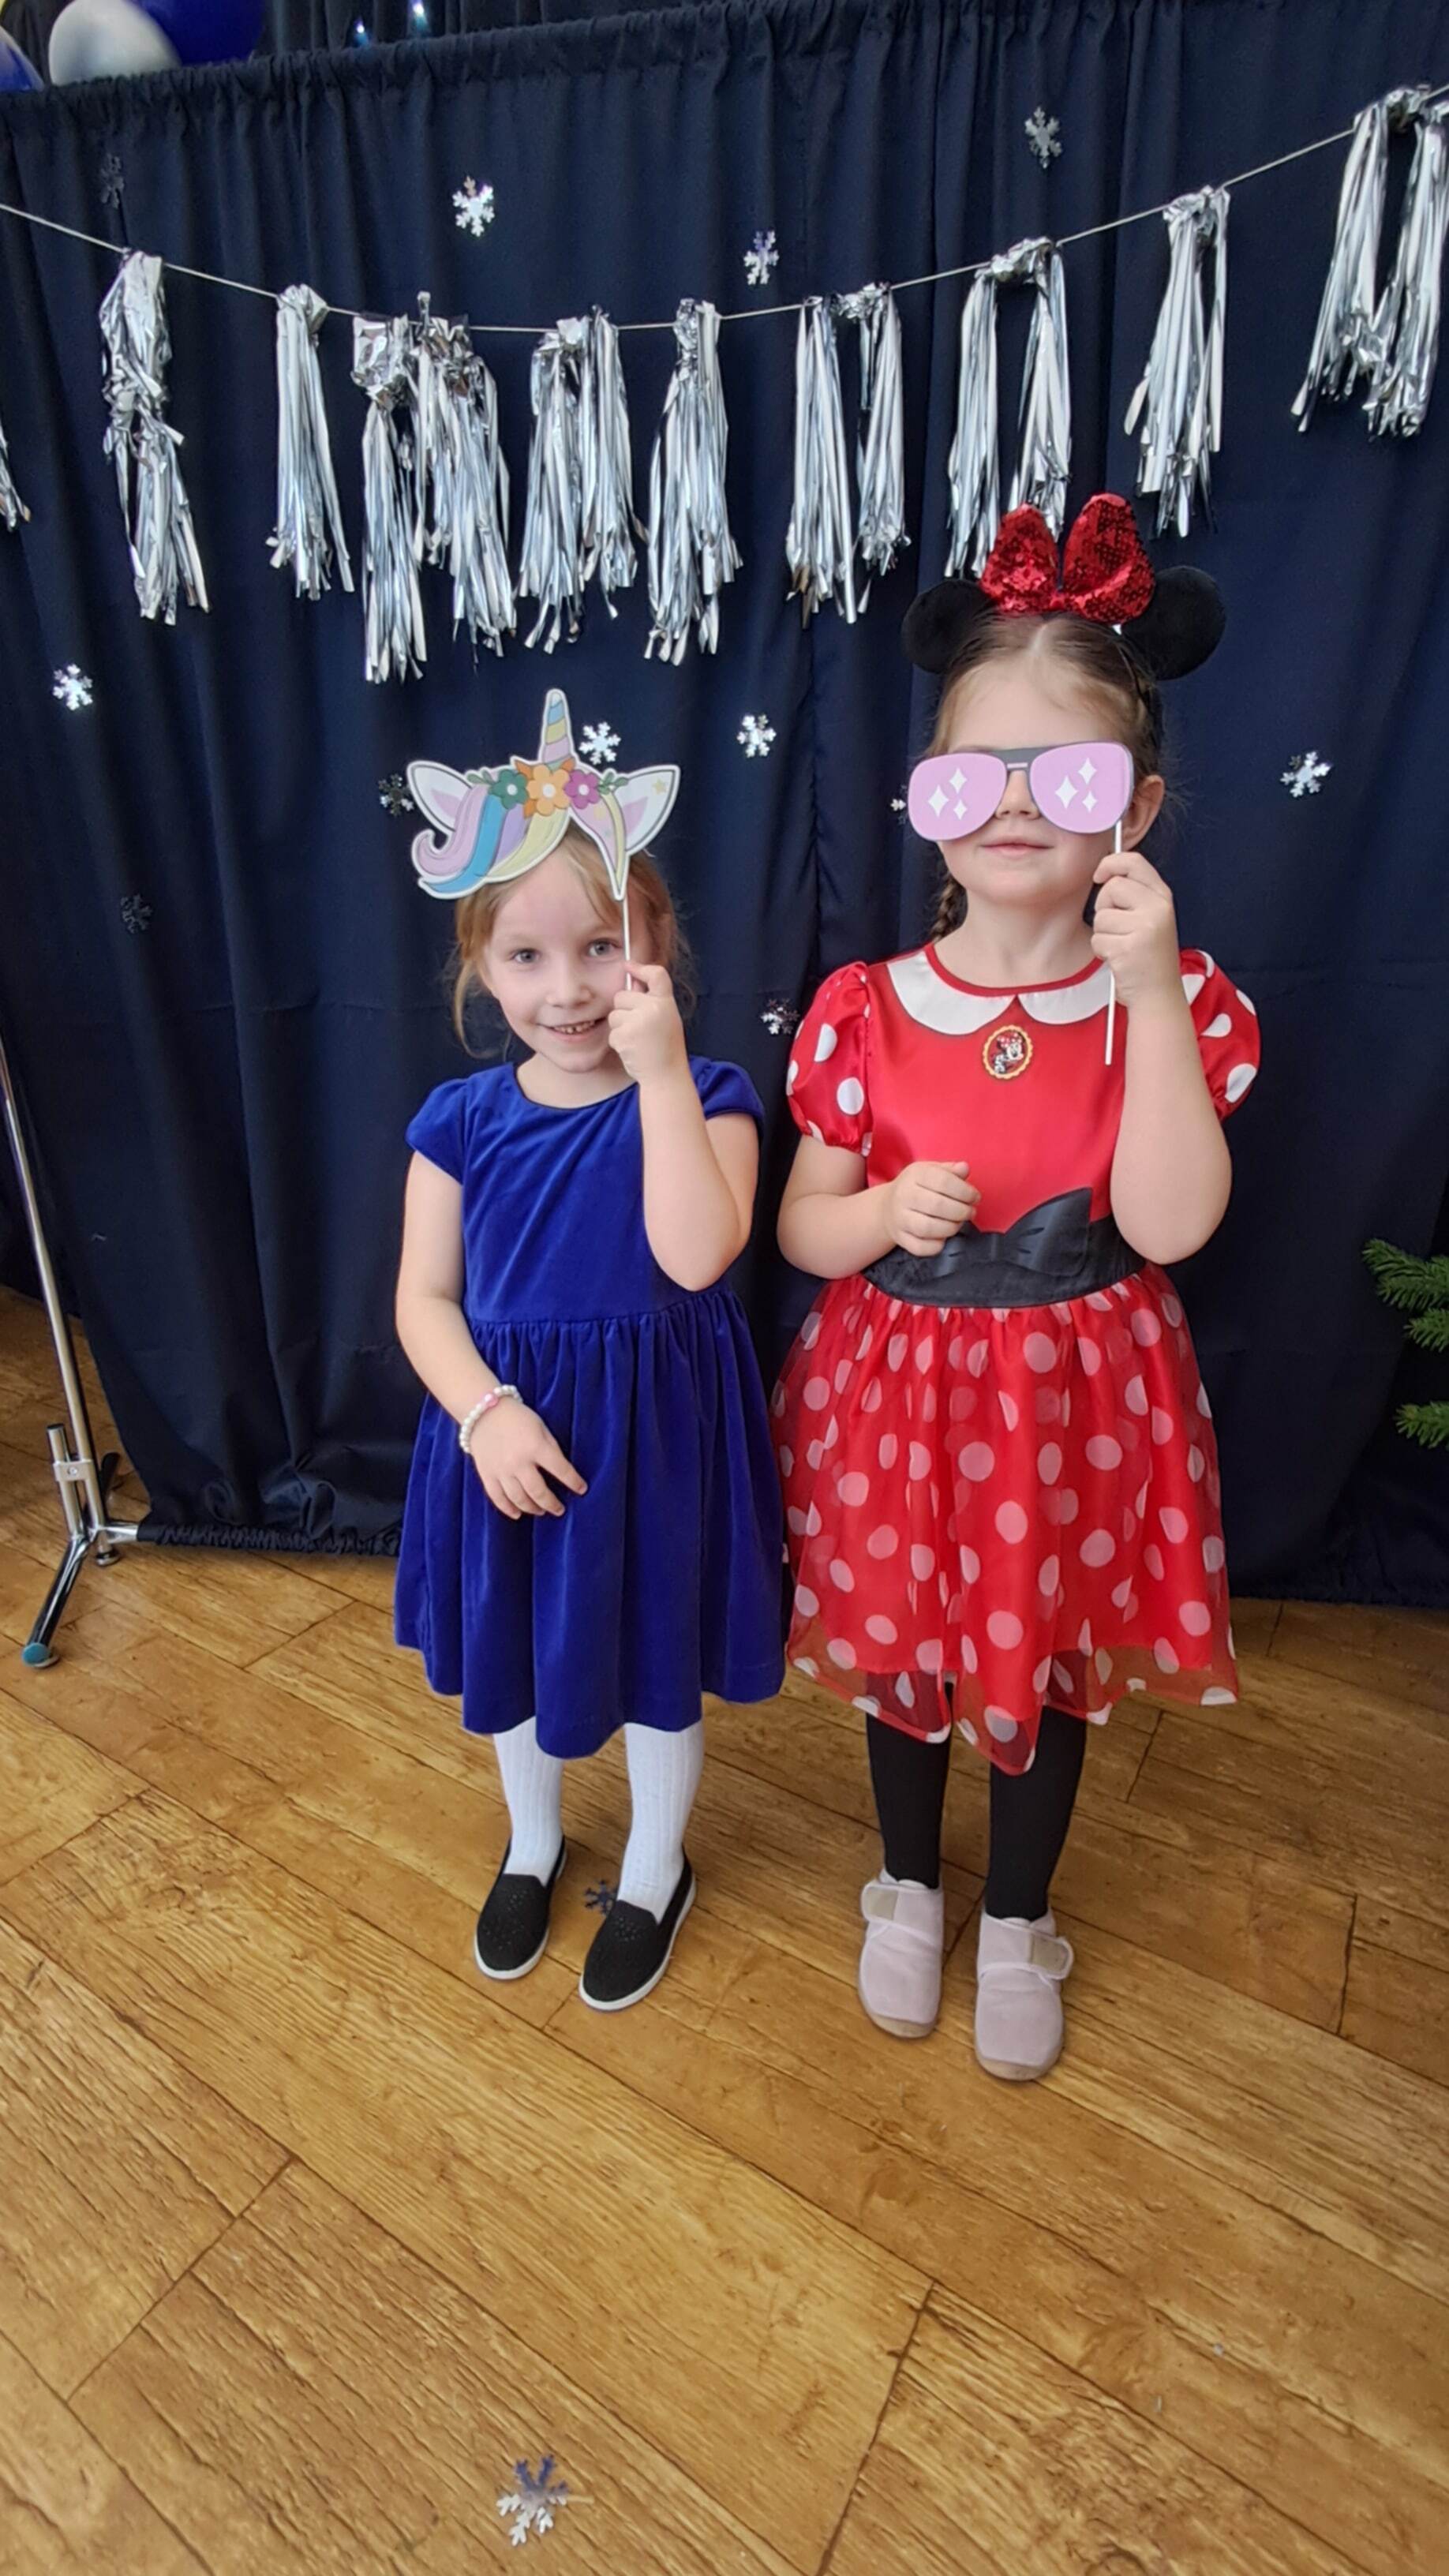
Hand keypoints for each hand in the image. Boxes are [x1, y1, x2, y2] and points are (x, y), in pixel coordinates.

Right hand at [469, 1399, 586, 1520]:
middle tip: (559, 1509)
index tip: (581, 1489)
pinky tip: (518, 1514)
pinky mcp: (486, 1474)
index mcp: (536, 1447)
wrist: (483, 1412)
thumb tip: (561, 1471)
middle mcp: (518, 1462)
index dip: (574, 1482)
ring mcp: (501, 1470)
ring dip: (532, 1508)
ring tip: (541, 1511)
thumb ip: (551, 1449)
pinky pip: (497, 1497)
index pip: (561, 1470)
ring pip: (519, 1498)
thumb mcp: (541, 1428)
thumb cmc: (517, 1418)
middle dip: (552, 1503)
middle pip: (538, 1492)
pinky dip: (508, 1509)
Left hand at [608, 964, 688, 1087]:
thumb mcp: (665, 1019)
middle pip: (622, 995)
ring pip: (614, 1015)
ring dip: (620, 1027)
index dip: (640, 968)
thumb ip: (650, 1002)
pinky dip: (619, 1042)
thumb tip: (630, 983)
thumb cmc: (665, 1049)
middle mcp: (653, 1008)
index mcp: (666, 1003)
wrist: (666, 1075)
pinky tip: (633, 1050)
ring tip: (638, 1041)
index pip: (657, 975)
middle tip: (639, 1028)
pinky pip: (612, 1032)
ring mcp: (638, 1022)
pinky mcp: (625, 1036)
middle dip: (624, 1009)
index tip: (628, 965)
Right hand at [884, 1161, 978, 1258]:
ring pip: (928, 1228)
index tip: (975, 1197)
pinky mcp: (900, 1238)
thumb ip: (950, 1171)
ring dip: (951, 1227)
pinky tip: (943, 1238)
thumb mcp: (931, 1171)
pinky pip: (920, 1247)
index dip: (965, 1191)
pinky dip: (936, 1246)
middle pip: (937, 1205)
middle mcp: (903, 1196)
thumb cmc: (916, 1188)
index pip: (943, 1181)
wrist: (887, 1208)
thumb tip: (964, 1168)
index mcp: (914, 1175)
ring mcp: (899, 1219)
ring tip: (959, 1223)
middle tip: (970, 1212)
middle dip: (962, 1211)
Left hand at [1091, 849, 1182, 1006]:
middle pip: (1112, 887)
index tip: (1099, 875)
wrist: (1158, 994)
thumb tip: (1106, 871)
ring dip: (1103, 934)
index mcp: (1163, 897)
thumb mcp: (1151, 916)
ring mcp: (1145, 928)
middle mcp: (1158, 909)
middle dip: (1105, 907)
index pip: (1134, 862)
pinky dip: (1102, 951)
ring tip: (1122, 946)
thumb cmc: (1148, 955)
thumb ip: (1135, 893)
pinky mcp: (1129, 948)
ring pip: (1101, 916)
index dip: (1111, 863)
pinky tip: (1119, 959)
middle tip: (1119, 928)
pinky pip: (1098, 939)